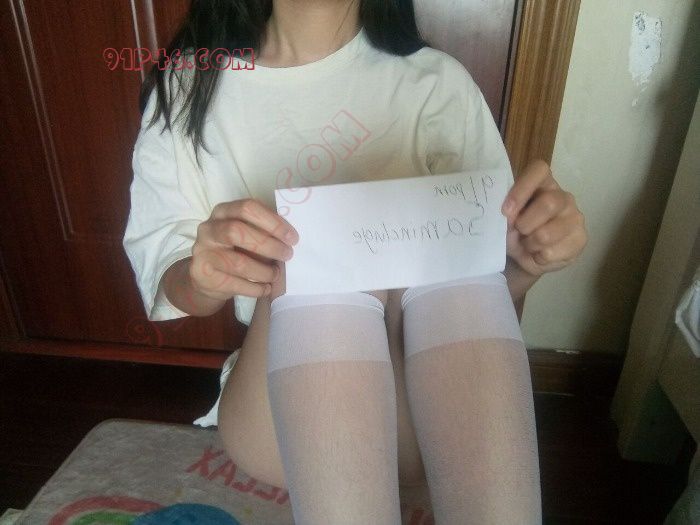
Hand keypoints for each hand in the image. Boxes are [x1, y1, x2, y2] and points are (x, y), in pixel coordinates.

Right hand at [189, 198, 298, 298]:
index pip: (248, 208)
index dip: (272, 222)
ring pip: (238, 262)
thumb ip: (264, 231)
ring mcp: (202, 251)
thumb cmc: (235, 250)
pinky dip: (256, 288)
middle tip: (287, 255)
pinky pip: (235, 283)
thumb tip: (290, 239)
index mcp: (223, 211)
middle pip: (238, 231)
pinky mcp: (202, 274)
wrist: (206, 276)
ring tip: (276, 275)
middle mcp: (208, 228)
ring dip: (264, 271)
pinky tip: (266, 288)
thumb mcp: (247, 234)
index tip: (292, 238)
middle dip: (268, 245)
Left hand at [501, 160, 586, 276]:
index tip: (506, 210)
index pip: (539, 169)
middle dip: (525, 224)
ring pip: (547, 234)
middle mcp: (562, 196)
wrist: (525, 257)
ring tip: (527, 244)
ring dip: (529, 244)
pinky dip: (538, 257)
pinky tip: (539, 254)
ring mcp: (575, 217)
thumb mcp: (505, 220)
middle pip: (548, 203)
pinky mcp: (580, 239)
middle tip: (518, 231)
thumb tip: (510, 216)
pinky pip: (551, 252)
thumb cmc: (514, 230)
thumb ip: (507, 214)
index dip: (522, 188)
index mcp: (542, 183)